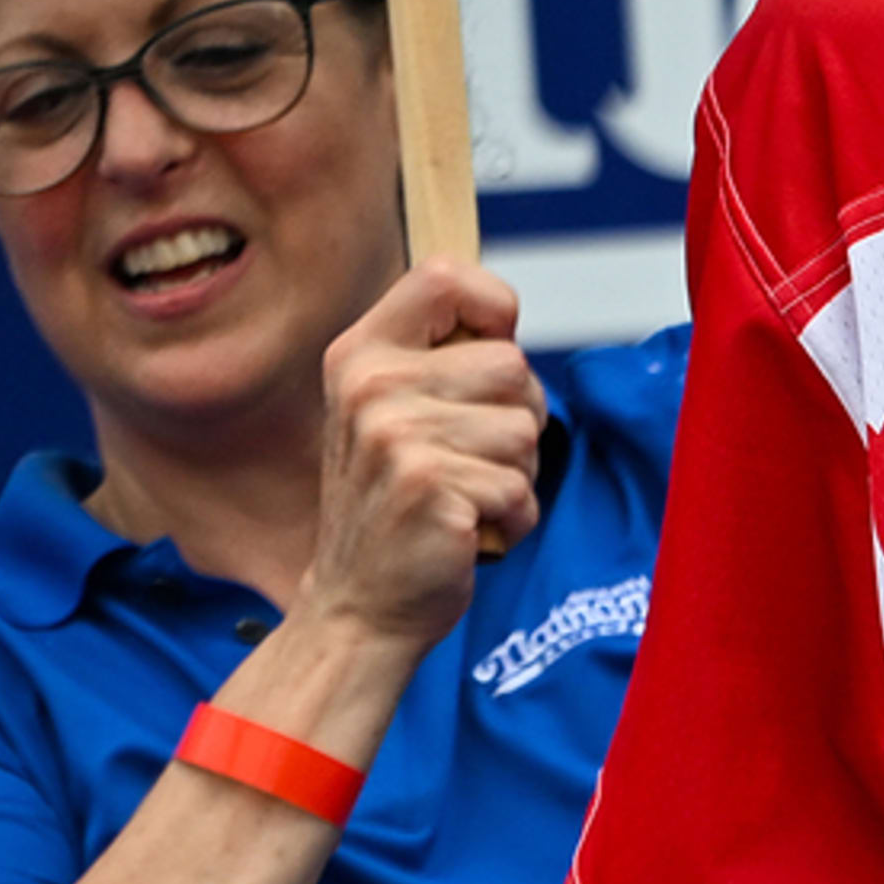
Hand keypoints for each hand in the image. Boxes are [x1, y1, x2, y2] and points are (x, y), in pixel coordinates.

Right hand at [301, 261, 545, 654]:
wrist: (357, 605)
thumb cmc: (395, 501)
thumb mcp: (395, 412)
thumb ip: (442, 359)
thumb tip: (506, 325)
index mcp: (360, 354)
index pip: (444, 277)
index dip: (493, 308)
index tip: (490, 350)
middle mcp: (371, 386)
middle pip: (513, 365)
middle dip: (517, 418)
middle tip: (467, 460)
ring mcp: (395, 437)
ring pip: (526, 428)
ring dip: (516, 473)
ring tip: (463, 497)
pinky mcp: (429, 487)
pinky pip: (521, 487)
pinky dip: (512, 519)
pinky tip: (466, 531)